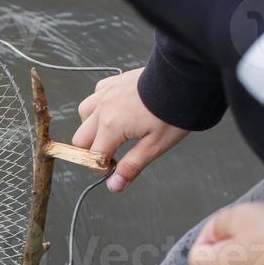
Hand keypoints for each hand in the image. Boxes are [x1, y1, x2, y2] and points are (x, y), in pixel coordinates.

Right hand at [74, 68, 189, 192]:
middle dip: (92, 151)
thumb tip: (113, 187)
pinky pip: (95, 96)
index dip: (103, 167)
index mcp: (110, 127)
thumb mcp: (155, 146)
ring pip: (83, 115)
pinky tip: (114, 110)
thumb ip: (131, 166)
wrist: (183, 77)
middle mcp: (102, 109)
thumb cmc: (172, 112)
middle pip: (80, 139)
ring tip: (112, 132)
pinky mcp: (113, 82)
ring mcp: (105, 93)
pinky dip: (99, 106)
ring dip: (92, 128)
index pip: (93, 157)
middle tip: (113, 154)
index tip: (117, 168)